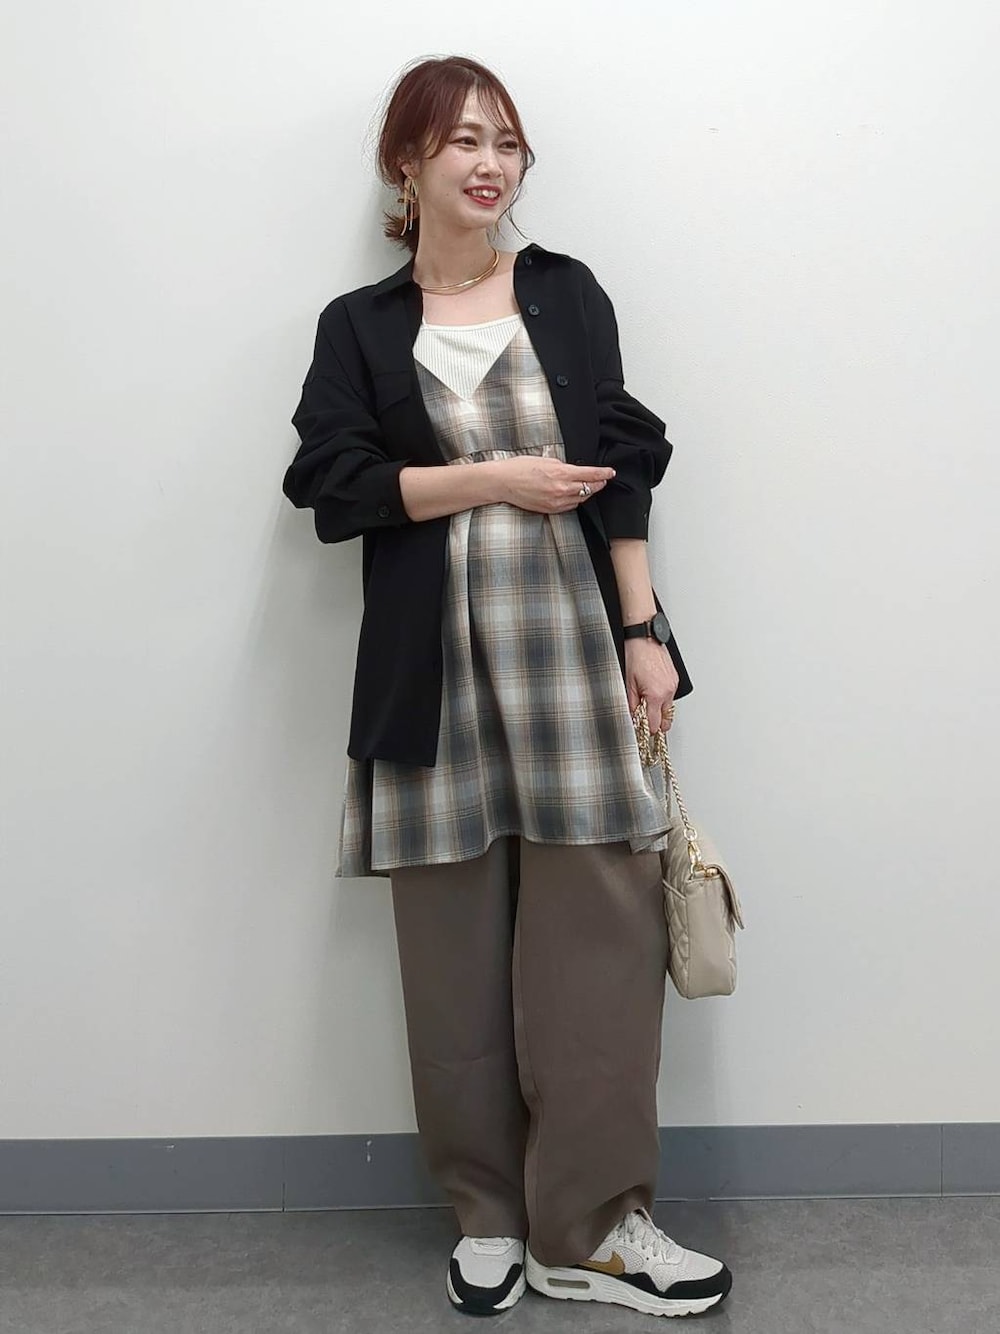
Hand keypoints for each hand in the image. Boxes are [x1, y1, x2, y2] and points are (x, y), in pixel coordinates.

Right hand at [494, 457, 614, 513]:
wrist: (503, 482)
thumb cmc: (520, 467)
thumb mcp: (545, 459)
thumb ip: (563, 466)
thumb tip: (574, 470)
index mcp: (561, 473)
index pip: (590, 474)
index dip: (603, 474)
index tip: (611, 472)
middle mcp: (561, 489)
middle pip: (589, 488)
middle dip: (598, 483)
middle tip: (603, 479)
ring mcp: (556, 502)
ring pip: (580, 499)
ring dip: (587, 492)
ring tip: (590, 486)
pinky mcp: (550, 509)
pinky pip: (569, 506)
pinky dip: (575, 500)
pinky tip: (575, 495)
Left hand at [625, 638, 678, 732]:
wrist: (645, 637)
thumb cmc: (636, 655)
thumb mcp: (628, 683)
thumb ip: (631, 704)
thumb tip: (633, 717)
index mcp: (655, 695)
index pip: (654, 724)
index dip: (647, 730)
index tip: (641, 732)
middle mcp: (668, 691)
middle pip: (666, 720)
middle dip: (656, 724)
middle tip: (646, 725)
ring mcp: (673, 685)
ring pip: (669, 708)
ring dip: (660, 711)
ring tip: (648, 707)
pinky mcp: (674, 679)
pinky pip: (670, 696)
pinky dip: (662, 699)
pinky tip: (653, 694)